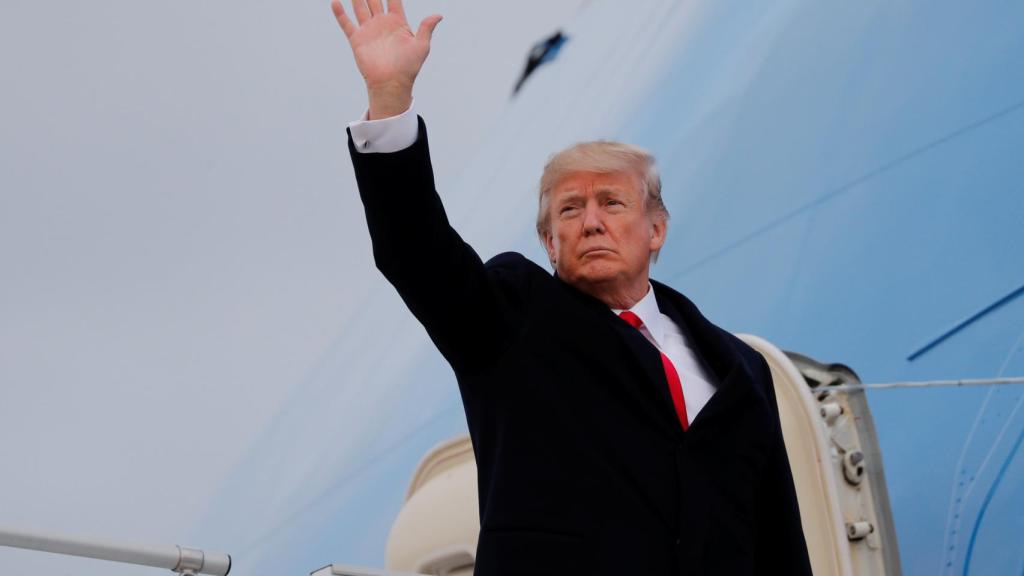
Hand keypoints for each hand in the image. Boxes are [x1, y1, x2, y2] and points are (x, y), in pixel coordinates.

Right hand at [331, 0, 442, 118]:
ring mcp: (368, 31)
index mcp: (397, 22)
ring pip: (360, 7)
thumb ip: (426, 28)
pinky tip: (335, 2)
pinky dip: (340, 13)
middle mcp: (382, 24)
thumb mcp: (421, 46)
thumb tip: (439, 15)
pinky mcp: (357, 40)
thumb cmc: (408, 67)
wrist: (391, 84)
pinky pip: (347, 23)